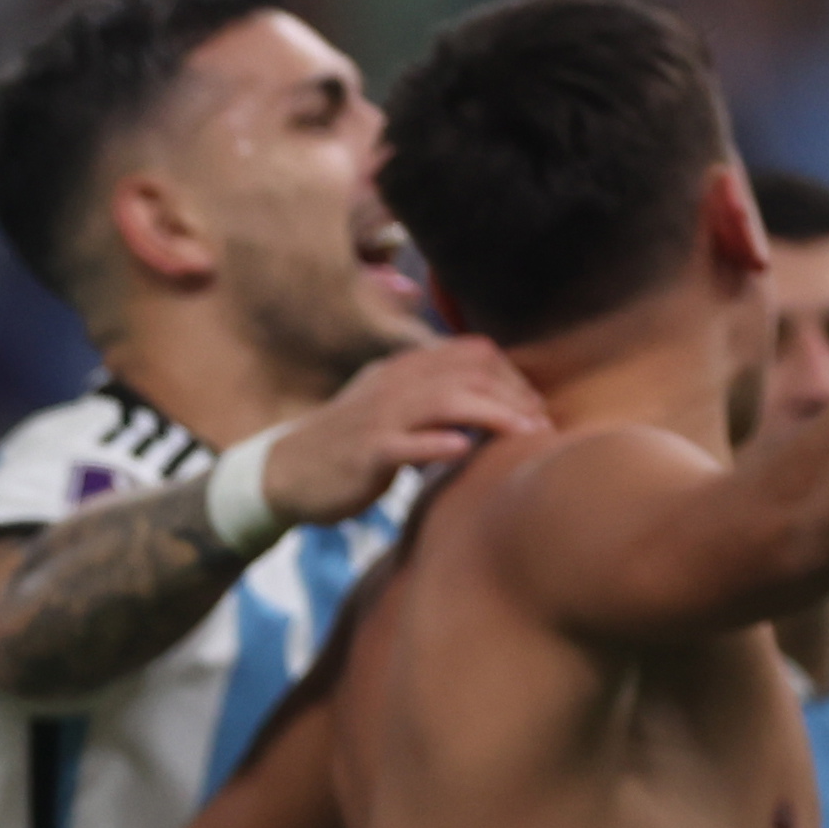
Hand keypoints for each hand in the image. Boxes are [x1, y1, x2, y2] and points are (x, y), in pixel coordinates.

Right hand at [261, 334, 549, 525]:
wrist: (285, 473)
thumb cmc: (345, 445)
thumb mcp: (388, 408)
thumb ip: (430, 398)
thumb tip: (484, 402)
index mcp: (404, 368)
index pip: (472, 353)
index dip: (512, 376)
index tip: (535, 408)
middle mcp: (395, 383)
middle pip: (468, 372)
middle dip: (513, 396)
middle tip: (543, 426)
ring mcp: (380, 417)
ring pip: (446, 401)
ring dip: (492, 415)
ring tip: (525, 435)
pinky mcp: (367, 453)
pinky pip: (407, 444)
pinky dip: (439, 444)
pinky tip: (465, 449)